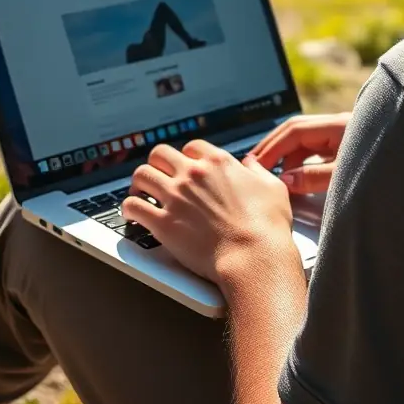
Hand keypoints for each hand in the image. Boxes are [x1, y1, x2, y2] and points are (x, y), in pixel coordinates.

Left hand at [122, 140, 295, 284]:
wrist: (253, 257)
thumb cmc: (267, 226)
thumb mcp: (273, 187)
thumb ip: (257, 171)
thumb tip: (250, 164)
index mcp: (218, 162)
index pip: (192, 147)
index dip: (187, 156)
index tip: (185, 166)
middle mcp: (193, 174)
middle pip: (160, 154)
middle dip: (158, 163)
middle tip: (158, 175)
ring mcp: (175, 197)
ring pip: (141, 175)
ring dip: (139, 183)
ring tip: (140, 192)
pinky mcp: (163, 223)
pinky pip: (133, 207)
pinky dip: (129, 208)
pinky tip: (133, 213)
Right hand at [249, 113, 350, 194]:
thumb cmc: (377, 175)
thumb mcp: (344, 177)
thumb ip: (314, 177)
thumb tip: (285, 180)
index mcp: (338, 125)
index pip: (295, 130)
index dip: (273, 147)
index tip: (257, 166)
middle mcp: (337, 125)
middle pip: (295, 130)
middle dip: (273, 147)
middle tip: (254, 165)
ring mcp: (340, 135)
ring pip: (304, 141)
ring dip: (286, 156)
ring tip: (271, 176)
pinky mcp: (344, 147)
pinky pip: (314, 150)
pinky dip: (299, 162)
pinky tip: (292, 176)